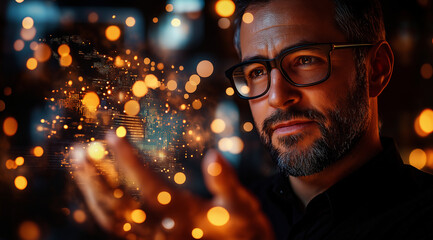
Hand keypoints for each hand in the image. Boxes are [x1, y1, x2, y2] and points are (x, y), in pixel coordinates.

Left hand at [72, 133, 273, 239]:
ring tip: (80, 163)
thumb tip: (213, 155)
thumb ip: (227, 182)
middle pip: (117, 206)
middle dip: (94, 177)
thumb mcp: (243, 207)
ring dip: (91, 191)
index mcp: (185, 216)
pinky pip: (117, 227)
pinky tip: (96, 189)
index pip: (147, 185)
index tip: (112, 135)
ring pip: (111, 219)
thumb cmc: (244, 231)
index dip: (126, 160)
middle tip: (80, 150)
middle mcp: (163, 230)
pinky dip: (100, 206)